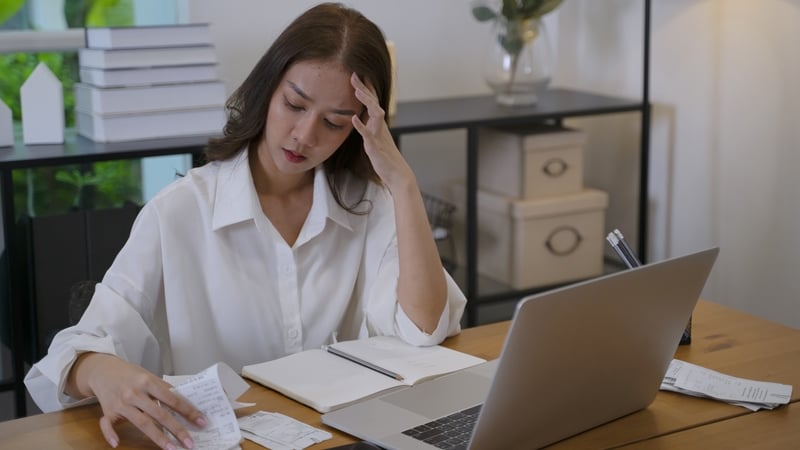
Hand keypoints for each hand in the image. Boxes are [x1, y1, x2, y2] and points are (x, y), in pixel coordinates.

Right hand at [71, 353, 204, 448]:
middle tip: (189, 442)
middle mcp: (135, 393)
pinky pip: (107, 425)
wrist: (103, 369)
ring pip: (141, 422)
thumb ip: (163, 389)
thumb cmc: (131, 374)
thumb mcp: (149, 376)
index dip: (188, 411)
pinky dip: (110, 434)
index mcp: (148, 381)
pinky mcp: (108, 411)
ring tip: (172, 448)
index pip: (172, 398)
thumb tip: (184, 403)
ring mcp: (121, 403)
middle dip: (177, 429)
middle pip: (159, 414)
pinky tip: (117, 444)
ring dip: (158, 437)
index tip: (200, 421)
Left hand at [350, 72, 414, 190]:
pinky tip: (354, 118)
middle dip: (364, 88)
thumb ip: (370, 127)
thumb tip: (362, 117)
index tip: (358, 75)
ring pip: (374, 114)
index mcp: (379, 124)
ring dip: (366, 102)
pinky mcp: (375, 147)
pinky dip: (361, 126)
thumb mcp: (377, 139)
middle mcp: (380, 126)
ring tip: (356, 91)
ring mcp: (379, 135)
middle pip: (373, 103)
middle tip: (354, 74)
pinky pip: (368, 134)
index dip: (366, 88)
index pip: (373, 102)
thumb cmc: (387, 158)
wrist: (398, 174)